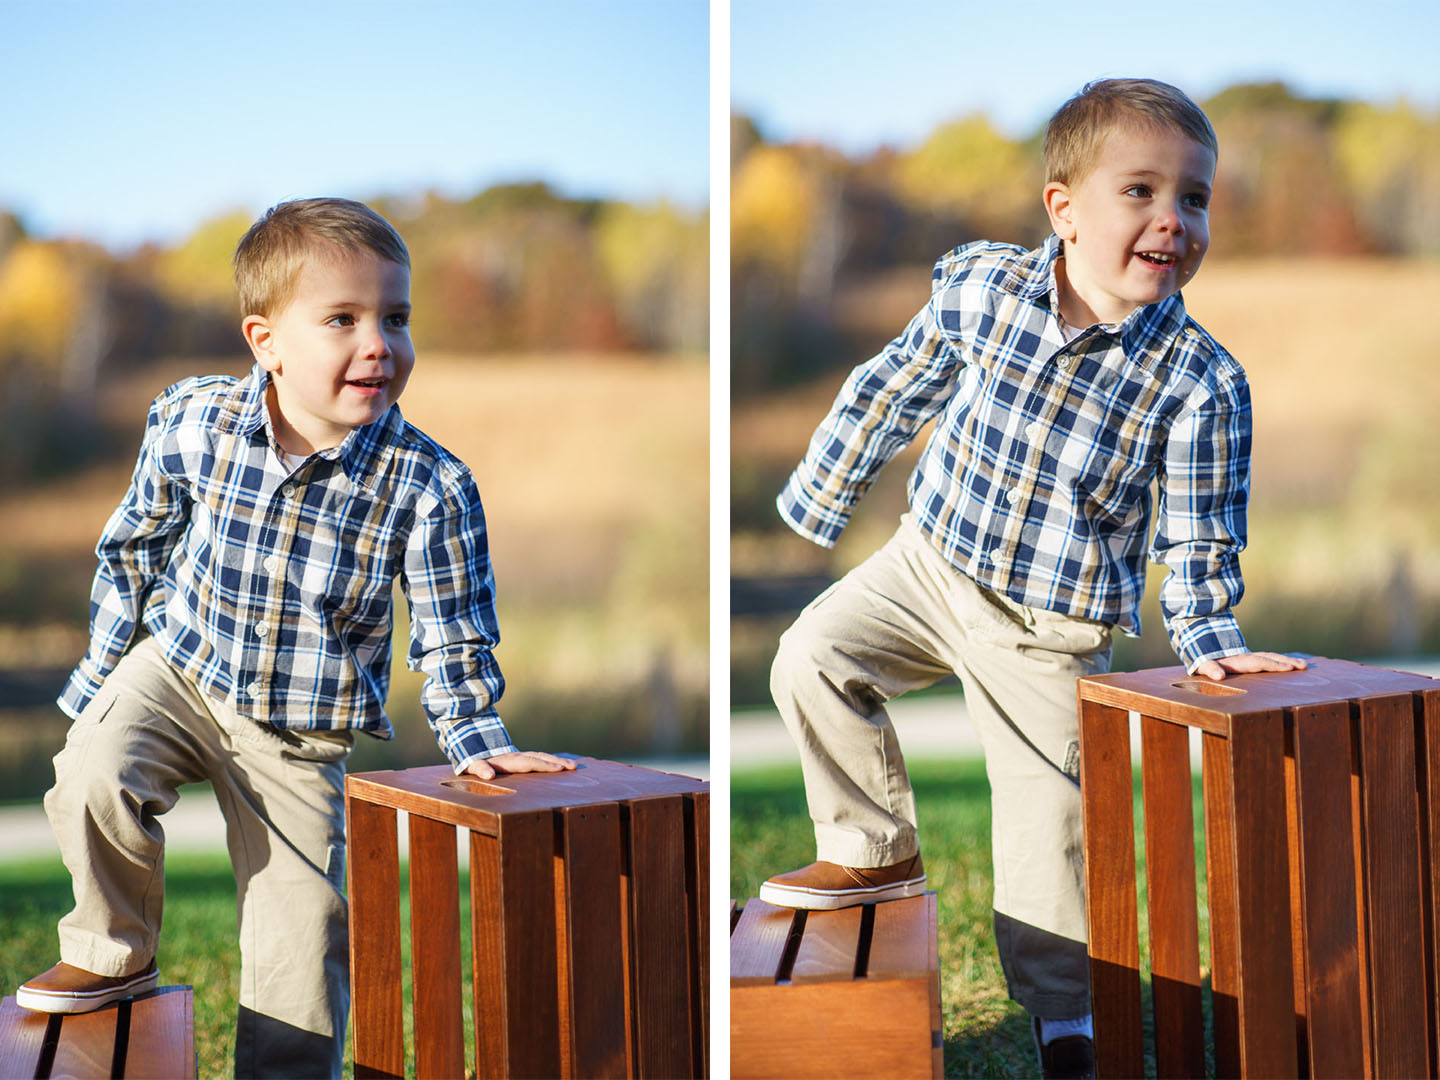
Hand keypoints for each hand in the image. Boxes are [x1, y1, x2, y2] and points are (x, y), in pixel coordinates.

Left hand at [464, 751, 576, 779]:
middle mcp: (516, 756)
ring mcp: (519, 756)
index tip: (559, 769)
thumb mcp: (472, 764)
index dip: (544, 766)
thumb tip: (489, 776)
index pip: (529, 763)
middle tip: (573, 767)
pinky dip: (550, 761)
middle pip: (539, 758)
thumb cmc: (472, 759)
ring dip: (557, 761)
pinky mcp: (519, 758)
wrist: (470, 742)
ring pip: (541, 757)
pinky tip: (560, 765)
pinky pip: (537, 758)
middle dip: (556, 762)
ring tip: (573, 766)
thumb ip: (480, 768)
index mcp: (507, 760)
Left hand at [1193, 652, 1307, 680]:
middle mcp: (1245, 657)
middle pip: (1269, 658)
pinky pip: (1266, 660)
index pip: (1259, 662)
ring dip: (1286, 661)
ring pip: (1270, 657)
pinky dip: (1279, 661)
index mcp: (1237, 660)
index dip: (1273, 665)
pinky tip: (1291, 665)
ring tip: (1304, 665)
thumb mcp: (1201, 663)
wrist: (1198, 641)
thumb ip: (1210, 668)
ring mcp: (1247, 657)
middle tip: (1304, 666)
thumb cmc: (1201, 658)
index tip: (1290, 668)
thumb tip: (1219, 676)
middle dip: (1286, 662)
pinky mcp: (1247, 660)